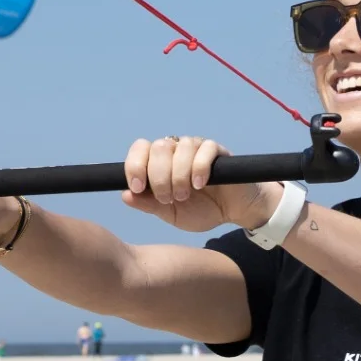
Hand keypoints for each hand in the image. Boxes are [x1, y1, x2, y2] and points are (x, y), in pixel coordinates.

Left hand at [119, 135, 277, 234]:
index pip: (141, 149)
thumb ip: (148, 204)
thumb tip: (125, 194)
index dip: (135, 165)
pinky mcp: (218, 151)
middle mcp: (177, 151)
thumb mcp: (170, 214)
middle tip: (168, 198)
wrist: (235, 212)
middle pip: (158, 147)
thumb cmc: (202, 210)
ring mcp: (198, 149)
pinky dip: (199, 167)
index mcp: (161, 163)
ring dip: (179, 175)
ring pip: (181, 147)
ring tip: (185, 195)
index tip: (137, 187)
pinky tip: (200, 184)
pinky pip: (205, 149)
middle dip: (159, 176)